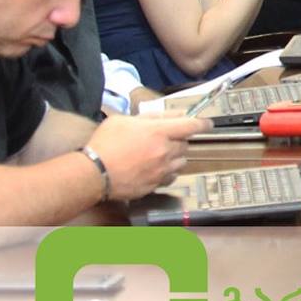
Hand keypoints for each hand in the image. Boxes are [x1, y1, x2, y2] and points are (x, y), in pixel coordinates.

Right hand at [86, 114, 208, 199]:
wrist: (92, 173)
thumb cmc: (105, 144)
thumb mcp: (125, 120)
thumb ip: (152, 116)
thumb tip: (173, 115)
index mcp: (159, 132)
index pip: (192, 126)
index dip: (203, 123)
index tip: (208, 123)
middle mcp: (165, 151)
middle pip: (186, 144)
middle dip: (179, 140)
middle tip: (164, 139)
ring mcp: (161, 170)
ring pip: (181, 161)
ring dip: (175, 157)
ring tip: (158, 155)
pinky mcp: (155, 185)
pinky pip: (170, 177)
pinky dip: (167, 172)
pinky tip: (155, 169)